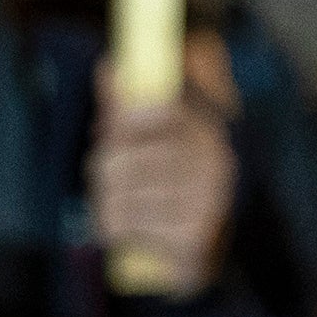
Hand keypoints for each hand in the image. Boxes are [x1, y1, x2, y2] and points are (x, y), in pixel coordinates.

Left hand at [91, 61, 238, 296]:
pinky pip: (127, 228)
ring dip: (105, 202)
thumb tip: (108, 67)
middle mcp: (214, 166)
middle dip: (102, 168)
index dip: (122, 118)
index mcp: (212, 131)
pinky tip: (123, 229)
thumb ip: (137, 98)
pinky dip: (114, 230)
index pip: (162, 112)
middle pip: (126, 159)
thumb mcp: (170, 131)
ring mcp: (206, 205)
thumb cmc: (181, 179)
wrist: (211, 249)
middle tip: (102, 174)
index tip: (104, 130)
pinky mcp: (192, 241)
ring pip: (120, 196)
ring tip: (113, 204)